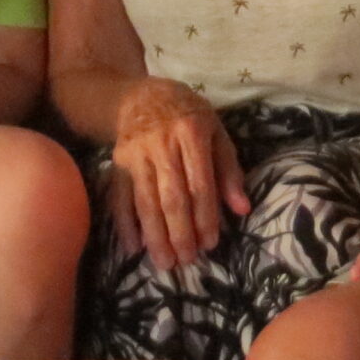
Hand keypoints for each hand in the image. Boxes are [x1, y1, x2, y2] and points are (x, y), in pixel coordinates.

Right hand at [106, 78, 247, 271]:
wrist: (138, 96)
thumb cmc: (186, 116)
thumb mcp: (215, 131)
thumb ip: (229, 169)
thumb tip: (242, 209)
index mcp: (191, 133)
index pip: (200, 183)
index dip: (205, 216)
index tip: (210, 244)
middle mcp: (161, 144)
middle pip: (171, 196)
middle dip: (180, 232)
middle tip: (187, 260)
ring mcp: (136, 154)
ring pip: (145, 201)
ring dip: (155, 235)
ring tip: (165, 263)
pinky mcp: (117, 163)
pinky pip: (120, 197)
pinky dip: (125, 224)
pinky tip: (134, 247)